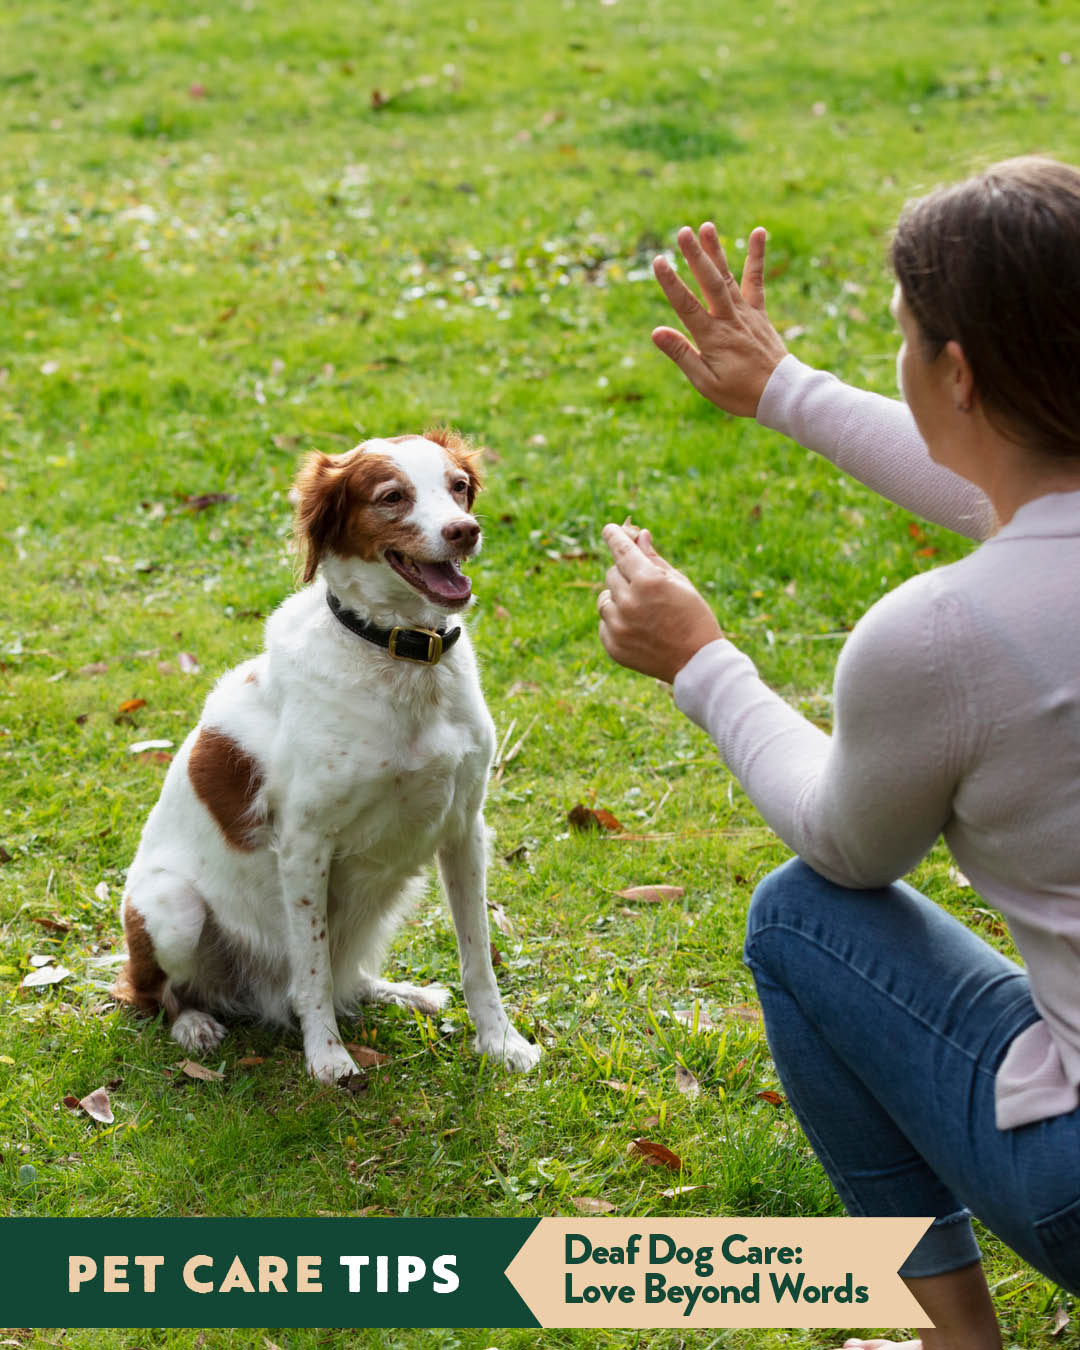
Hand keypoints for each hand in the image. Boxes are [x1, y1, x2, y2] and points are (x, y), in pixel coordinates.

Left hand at [598, 524, 723, 683]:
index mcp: (648, 581)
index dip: (614, 536)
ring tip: (643, 611)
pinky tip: (639, 629)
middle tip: (645, 587)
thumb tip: (639, 535)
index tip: (608, 529)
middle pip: (612, 573)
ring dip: (619, 598)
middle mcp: (628, 601)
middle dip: (626, 574)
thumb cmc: (693, 617)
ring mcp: (618, 625)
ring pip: (605, 598)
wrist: (697, 662)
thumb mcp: (679, 583)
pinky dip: (617, 621)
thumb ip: (654, 559)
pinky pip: (605, 622)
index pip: (621, 550)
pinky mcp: (612, 644)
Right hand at [652, 224, 787, 416]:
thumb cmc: (740, 393)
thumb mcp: (705, 382)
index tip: (659, 261)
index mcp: (714, 338)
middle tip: (682, 232)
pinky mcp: (758, 312)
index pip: (687, 306)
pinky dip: (757, 257)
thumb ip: (682, 354)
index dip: (672, 283)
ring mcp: (746, 313)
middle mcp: (730, 320)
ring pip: (728, 277)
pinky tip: (758, 232)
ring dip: (717, 251)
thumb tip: (656, 332)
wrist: (780, 393)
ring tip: (706, 226)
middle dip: (696, 257)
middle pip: (710, 283)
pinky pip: (756, 281)